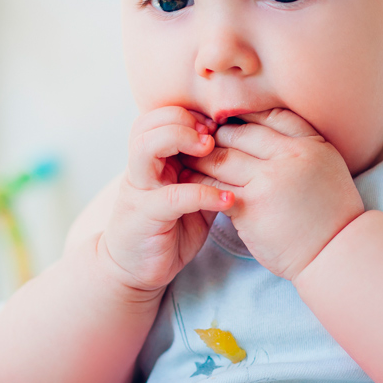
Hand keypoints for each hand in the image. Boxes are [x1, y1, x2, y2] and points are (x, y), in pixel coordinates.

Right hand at [100, 106, 234, 292]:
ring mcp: (139, 190)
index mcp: (151, 159)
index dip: (189, 114)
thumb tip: (245, 148)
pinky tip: (228, 199)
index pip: (160, 116)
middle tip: (214, 134)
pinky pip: (173, 196)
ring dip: (181, 140)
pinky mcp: (145, 216)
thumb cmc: (169, 229)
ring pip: (147, 147)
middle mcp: (141, 168)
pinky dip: (203, 193)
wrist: (137, 269)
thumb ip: (208, 172)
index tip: (219, 125)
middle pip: (149, 123)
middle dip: (184, 121)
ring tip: (211, 150)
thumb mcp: (192, 193)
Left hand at [180, 109, 363, 280]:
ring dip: (200, 156)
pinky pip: (214, 185)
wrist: (334, 252)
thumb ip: (300, 145)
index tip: (226, 121)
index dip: (243, 116)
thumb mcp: (325, 166)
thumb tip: (266, 126)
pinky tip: (188, 181)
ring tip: (186, 157)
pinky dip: (197, 181)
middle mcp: (291, 156)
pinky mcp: (250, 205)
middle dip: (216, 134)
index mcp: (311, 143)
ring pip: (221, 156)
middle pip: (239, 132)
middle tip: (195, 138)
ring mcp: (269, 180)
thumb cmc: (329, 212)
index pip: (268, 114)